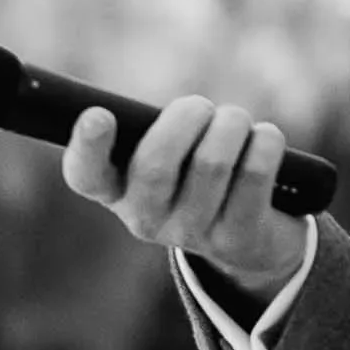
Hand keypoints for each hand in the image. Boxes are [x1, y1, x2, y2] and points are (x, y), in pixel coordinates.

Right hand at [62, 96, 308, 303]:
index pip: (85, 175)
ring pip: (211, 162)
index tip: (98, 115)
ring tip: (236, 121)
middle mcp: (145, 220)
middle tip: (201, 107)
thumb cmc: (199, 177)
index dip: (87, 147)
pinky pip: (253, 173)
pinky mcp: (237, 239)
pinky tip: (264, 139)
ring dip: (231, 124)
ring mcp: (190, 234)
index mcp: (116, 193)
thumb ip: (154, 132)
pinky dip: (264, 141)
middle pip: (155, 163)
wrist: (250, 241)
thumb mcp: (168, 159)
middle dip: (187, 116)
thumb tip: (180, 108)